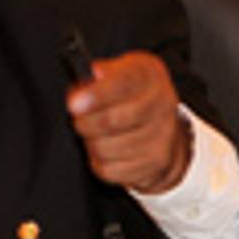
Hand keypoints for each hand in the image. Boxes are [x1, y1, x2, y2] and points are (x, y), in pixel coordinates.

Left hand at [66, 51, 188, 193]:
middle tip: (79, 119)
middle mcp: (162, 104)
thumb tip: (93, 75)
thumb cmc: (134, 94)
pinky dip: (99, 161)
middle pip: (112, 120)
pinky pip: (111, 169)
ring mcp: (162, 136)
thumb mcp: (120, 69)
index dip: (95, 96)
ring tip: (93, 134)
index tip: (74, 104)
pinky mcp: (155, 162)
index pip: (122, 84)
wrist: (165, 125)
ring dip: (91, 142)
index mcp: (150, 76)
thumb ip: (103, 71)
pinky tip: (104, 150)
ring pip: (107, 147)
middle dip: (85, 122)